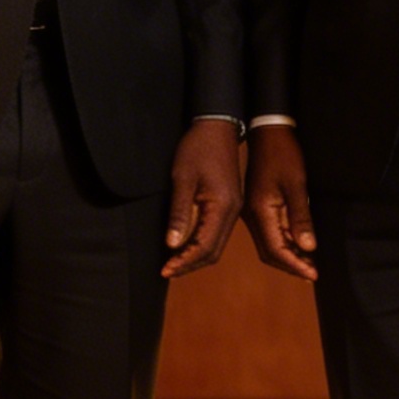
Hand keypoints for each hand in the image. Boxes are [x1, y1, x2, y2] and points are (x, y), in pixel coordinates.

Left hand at [163, 119, 242, 277]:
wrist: (217, 127)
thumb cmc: (198, 148)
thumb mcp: (183, 179)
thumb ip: (179, 213)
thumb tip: (172, 244)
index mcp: (223, 206)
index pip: (204, 246)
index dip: (184, 262)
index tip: (165, 269)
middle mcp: (232, 212)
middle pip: (213, 252)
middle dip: (189, 265)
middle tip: (166, 270)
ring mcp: (233, 209)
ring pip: (216, 245)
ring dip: (195, 257)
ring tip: (172, 262)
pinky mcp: (229, 205)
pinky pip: (216, 233)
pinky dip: (200, 244)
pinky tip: (184, 245)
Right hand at [242, 123, 316, 279]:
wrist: (267, 132)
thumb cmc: (283, 154)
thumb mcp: (296, 184)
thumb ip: (300, 217)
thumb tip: (308, 247)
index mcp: (259, 212)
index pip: (276, 250)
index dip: (295, 264)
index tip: (313, 274)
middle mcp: (252, 217)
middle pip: (269, 253)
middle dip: (291, 265)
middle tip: (312, 274)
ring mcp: (253, 212)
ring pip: (268, 244)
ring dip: (288, 256)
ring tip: (309, 264)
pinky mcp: (257, 207)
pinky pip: (269, 232)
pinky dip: (285, 242)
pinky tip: (299, 244)